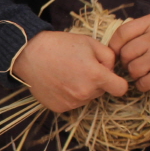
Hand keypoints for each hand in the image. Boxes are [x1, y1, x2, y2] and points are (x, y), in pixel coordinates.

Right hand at [10, 30, 128, 111]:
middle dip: (96, 81)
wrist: (29, 55)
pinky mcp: (59, 108)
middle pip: (101, 91)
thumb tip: (112, 69)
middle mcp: (85, 93)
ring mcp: (71, 103)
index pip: (121, 89)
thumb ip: (109, 56)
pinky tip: (58, 82)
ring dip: (82, 88)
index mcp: (96, 76)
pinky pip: (72, 103)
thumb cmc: (59, 45)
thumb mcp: (89, 42)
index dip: (118, 82)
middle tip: (80, 67)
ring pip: (87, 97)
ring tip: (67, 73)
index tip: (110, 77)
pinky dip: (68, 94)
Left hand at [109, 13, 149, 90]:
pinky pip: (142, 83)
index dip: (114, 45)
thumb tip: (117, 43)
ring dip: (135, 73)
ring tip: (145, 71)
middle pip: (125, 53)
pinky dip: (143, 84)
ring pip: (132, 69)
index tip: (116, 52)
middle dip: (126, 61)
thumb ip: (142, 29)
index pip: (122, 33)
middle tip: (135, 63)